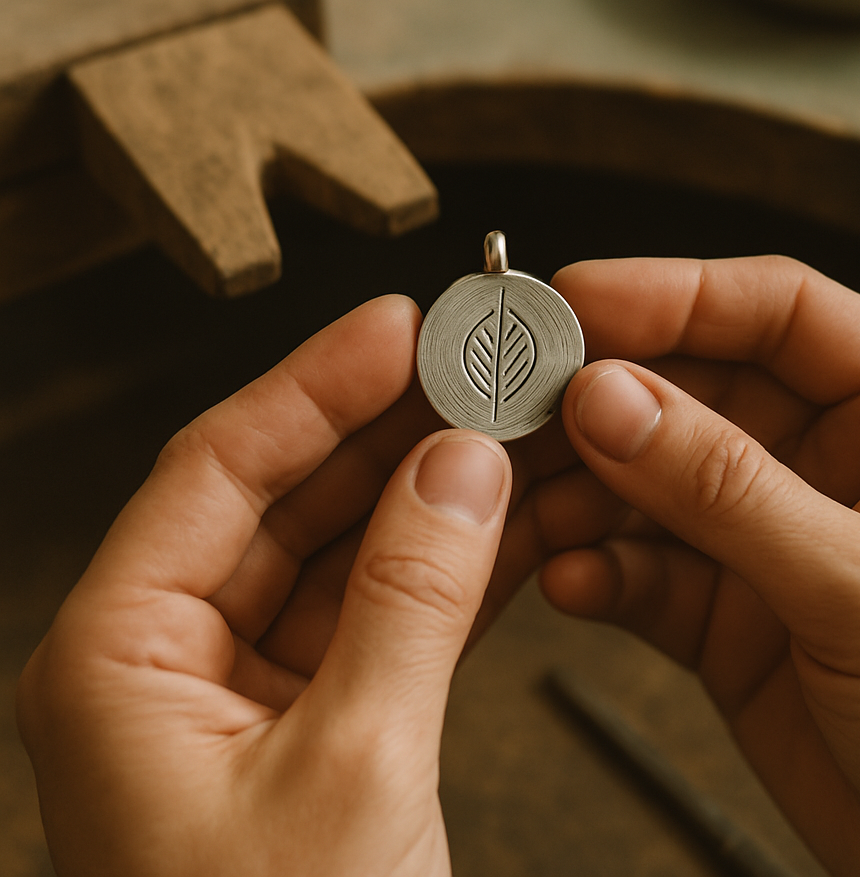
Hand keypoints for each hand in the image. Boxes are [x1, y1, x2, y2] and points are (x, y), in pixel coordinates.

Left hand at [17, 294, 623, 876]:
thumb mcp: (354, 770)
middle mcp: (171, 660)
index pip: (219, 466)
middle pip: (285, 498)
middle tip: (465, 370)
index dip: (313, 385)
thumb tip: (463, 467)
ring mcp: (245, 691)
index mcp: (120, 656)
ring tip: (500, 431)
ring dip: (424, 493)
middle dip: (383, 429)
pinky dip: (445, 567)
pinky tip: (500, 521)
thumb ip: (412, 598)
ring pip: (341, 551)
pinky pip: (378, 612)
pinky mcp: (314, 724)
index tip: (394, 329)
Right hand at [543, 257, 859, 876]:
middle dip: (608, 397)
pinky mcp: (733, 615)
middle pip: (697, 390)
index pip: (781, 313)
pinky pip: (646, 571)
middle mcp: (836, 466)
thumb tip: (614, 402)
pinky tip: (576, 579)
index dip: (675, 295)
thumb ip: (730, 491)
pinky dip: (602, 571)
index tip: (581, 299)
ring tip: (529, 501)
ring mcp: (776, 541)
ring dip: (586, 488)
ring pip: (655, 481)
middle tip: (526, 403)